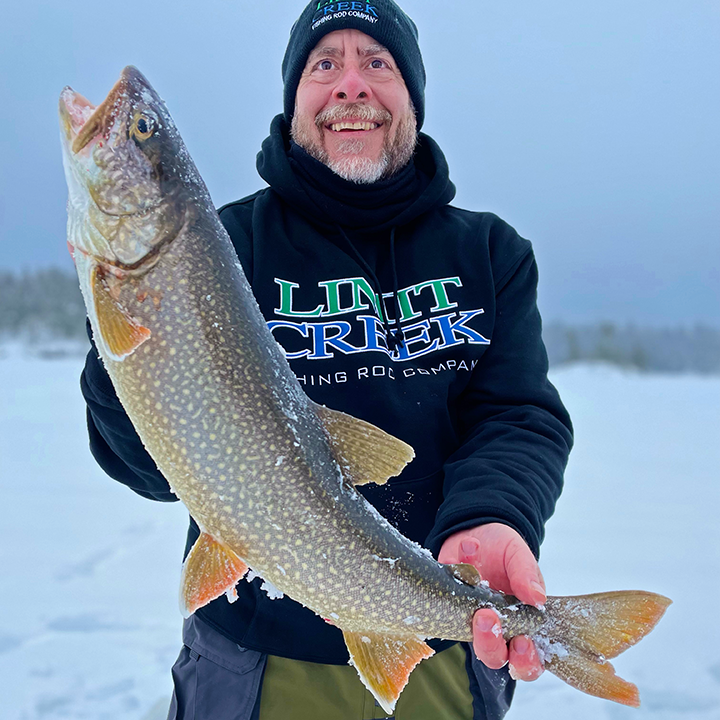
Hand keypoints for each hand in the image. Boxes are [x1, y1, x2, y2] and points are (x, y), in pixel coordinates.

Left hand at [438, 523, 544, 680]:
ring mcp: (467, 617)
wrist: (476, 529)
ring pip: (467, 638)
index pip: (527, 659)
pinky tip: (469, 548)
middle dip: (490, 643)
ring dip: (471, 627)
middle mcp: (494, 626)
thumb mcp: (519, 555)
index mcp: (520, 622)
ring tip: (477, 606)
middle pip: (493, 655)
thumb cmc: (504, 550)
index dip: (525, 660)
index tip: (522, 642)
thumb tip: (537, 598)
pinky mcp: (445, 601)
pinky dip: (457, 570)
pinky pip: (444, 597)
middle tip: (487, 617)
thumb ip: (527, 574)